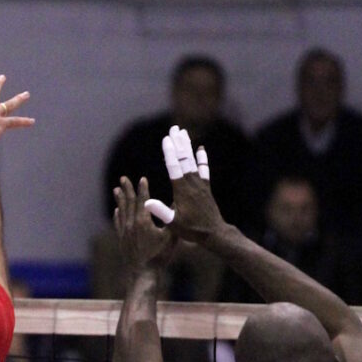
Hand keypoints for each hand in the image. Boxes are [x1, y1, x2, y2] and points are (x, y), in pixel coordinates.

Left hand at [113, 176, 174, 270]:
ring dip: (120, 199)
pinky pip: (119, 223)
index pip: (142, 201)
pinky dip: (118, 215)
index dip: (143, 189)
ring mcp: (125, 232)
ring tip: (116, 190)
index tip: (142, 179)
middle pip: (129, 203)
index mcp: (143, 221)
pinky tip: (117, 210)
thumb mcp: (170, 237)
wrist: (143, 274)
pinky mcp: (122, 239)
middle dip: (127, 189)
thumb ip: (173, 221)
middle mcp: (131, 224)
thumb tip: (179, 206)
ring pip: (122, 211)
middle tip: (123, 178)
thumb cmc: (159, 256)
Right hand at [144, 125, 225, 244]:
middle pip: (184, 159)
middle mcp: (192, 184)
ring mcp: (200, 185)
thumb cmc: (191, 230)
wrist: (214, 233)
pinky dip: (202, 158)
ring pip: (192, 161)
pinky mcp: (205, 188)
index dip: (170, 152)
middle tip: (173, 128)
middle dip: (178, 143)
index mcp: (182, 191)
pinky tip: (201, 148)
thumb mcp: (173, 224)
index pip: (175, 167)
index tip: (166, 139)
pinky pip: (204, 169)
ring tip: (183, 132)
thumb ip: (161, 212)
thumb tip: (147, 202)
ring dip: (187, 146)